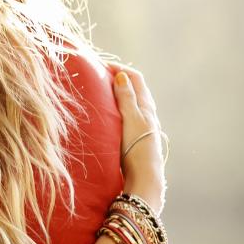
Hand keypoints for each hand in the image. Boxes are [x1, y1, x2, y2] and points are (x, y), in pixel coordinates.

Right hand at [112, 66, 164, 214]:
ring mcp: (142, 126)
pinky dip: (116, 107)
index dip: (119, 68)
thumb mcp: (130, 118)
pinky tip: (106, 115)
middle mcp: (146, 114)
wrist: (143, 177)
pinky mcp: (135, 137)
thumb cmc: (136, 147)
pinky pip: (126, 115)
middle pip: (134, 88)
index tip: (100, 65)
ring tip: (99, 92)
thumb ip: (126, 97)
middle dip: (117, 78)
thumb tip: (122, 75)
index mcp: (146, 106)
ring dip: (116, 93)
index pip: (135, 78)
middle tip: (97, 75)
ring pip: (130, 102)